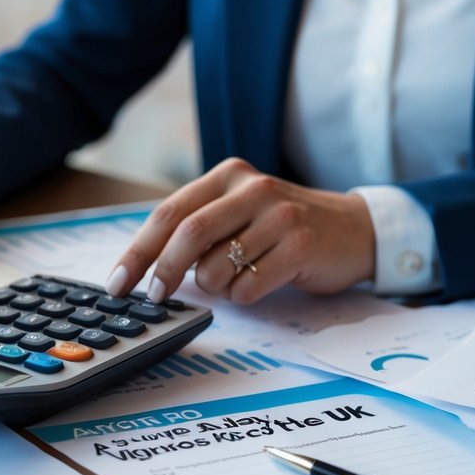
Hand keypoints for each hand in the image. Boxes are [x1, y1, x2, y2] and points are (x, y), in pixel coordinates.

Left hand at [103, 158, 375, 304]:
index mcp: (229, 176)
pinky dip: (243, 297)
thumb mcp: (241, 211)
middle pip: (187, 235)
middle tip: (155, 297)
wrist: (357, 230)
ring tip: (236, 278)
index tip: (117, 282)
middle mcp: (252, 189)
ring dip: (214, 287)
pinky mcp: (300, 246)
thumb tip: (145, 265)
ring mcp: (279, 216)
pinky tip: (263, 283)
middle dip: (163, 272)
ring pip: (217, 267)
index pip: (169, 213)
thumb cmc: (286, 227)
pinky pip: (248, 287)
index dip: (138, 251)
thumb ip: (199, 227)